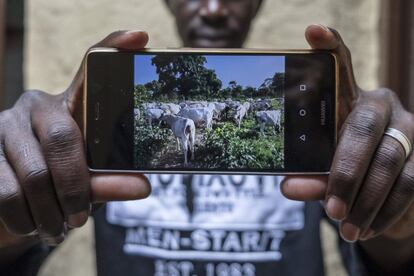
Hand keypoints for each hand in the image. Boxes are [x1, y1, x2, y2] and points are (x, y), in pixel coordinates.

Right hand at [0, 31, 150, 247]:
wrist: (10, 204)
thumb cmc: (59, 182)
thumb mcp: (88, 180)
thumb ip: (109, 180)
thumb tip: (143, 187)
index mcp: (70, 105)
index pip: (91, 70)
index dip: (114, 48)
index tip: (140, 35)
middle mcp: (35, 105)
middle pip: (64, 140)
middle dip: (76, 189)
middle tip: (81, 218)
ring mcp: (3, 125)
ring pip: (33, 174)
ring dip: (51, 213)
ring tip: (60, 228)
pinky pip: (5, 192)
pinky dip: (24, 220)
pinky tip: (35, 227)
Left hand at [281, 25, 413, 241]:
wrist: (385, 199)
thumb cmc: (346, 173)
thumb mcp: (323, 173)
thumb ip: (309, 176)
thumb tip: (289, 187)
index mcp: (349, 99)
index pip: (339, 68)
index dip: (329, 47)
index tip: (312, 31)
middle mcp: (382, 105)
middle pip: (363, 127)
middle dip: (344, 172)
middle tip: (330, 208)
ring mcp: (410, 129)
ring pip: (389, 161)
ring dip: (365, 200)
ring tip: (345, 227)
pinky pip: (410, 186)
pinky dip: (385, 212)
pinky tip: (366, 229)